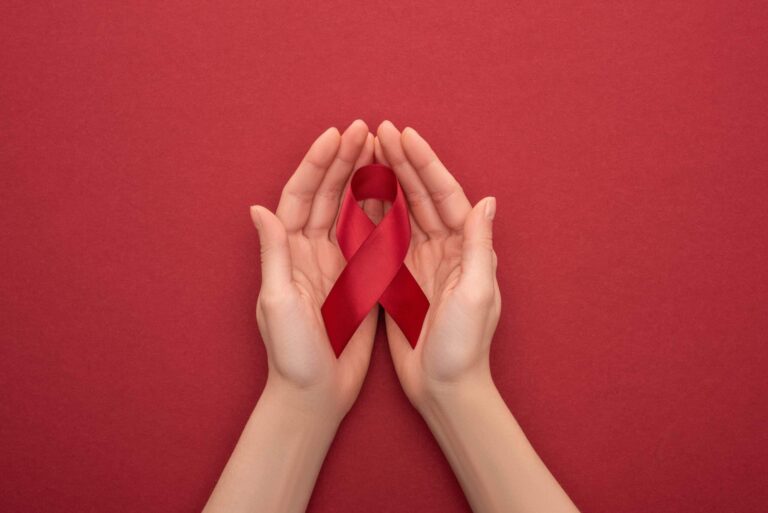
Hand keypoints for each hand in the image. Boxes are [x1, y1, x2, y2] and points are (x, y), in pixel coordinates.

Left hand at [250, 120, 379, 421]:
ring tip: (379, 149)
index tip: (337, 135)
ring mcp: (335, 263)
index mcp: (289, 252)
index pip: (301, 196)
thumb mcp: (278, 302)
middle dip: (343, 160)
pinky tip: (393, 191)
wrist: (315, 394)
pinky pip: (369, 237)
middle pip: (326, 195)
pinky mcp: (357, 279)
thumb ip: (273, 254)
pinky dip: (379, 211)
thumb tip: (258, 208)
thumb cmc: (291, 354)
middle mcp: (309, 251)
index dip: (317, 164)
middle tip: (365, 130)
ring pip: (348, 210)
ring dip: (361, 178)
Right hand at [375, 121, 499, 408]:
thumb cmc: (465, 346)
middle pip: (422, 195)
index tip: (403, 134)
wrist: (445, 388)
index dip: (424, 162)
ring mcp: (421, 262)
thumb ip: (480, 247)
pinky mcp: (401, 279)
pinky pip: (385, 238)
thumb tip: (487, 200)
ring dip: (386, 180)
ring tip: (367, 151)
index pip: (444, 194)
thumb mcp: (477, 295)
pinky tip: (357, 194)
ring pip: (402, 211)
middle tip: (380, 130)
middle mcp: (446, 249)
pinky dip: (372, 214)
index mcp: (466, 248)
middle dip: (402, 161)